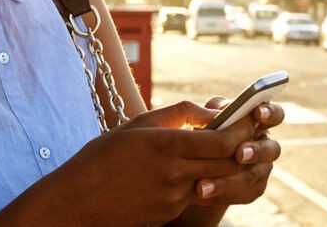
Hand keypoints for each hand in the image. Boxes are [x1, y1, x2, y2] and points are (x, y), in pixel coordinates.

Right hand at [14, 101, 251, 225]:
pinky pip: (193, 194)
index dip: (243, 130)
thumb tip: (212, 112)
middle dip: (243, 148)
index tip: (250, 119)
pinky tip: (181, 172)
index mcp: (166, 145)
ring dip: (221, 166)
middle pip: (228, 164)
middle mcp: (174, 174)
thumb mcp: (136, 124)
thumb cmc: (102, 157)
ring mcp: (173, 198)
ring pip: (213, 180)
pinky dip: (196, 181)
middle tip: (248, 135)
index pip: (223, 141)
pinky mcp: (169, 214)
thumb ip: (178, 114)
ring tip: (217, 150)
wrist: (75, 203)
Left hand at [189, 98, 284, 206]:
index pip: (274, 114)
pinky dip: (221, 193)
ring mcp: (262, 169)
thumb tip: (220, 113)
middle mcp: (266, 145)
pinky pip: (243, 194)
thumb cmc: (205, 130)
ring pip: (253, 176)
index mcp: (259, 122)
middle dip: (256, 151)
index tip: (257, 113)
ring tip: (204, 185)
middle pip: (272, 149)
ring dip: (229, 181)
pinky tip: (202, 193)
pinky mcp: (253, 189)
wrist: (197, 163)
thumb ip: (215, 110)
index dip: (270, 113)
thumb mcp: (207, 116)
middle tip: (239, 154)